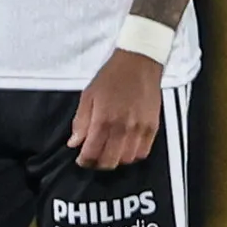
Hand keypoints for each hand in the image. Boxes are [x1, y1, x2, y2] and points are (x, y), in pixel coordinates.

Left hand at [68, 47, 167, 169]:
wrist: (139, 62)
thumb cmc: (111, 76)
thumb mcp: (89, 95)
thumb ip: (81, 121)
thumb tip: (74, 143)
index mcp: (103, 119)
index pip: (92, 153)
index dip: (84, 161)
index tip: (81, 159)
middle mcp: (122, 128)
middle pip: (109, 161)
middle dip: (98, 163)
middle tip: (94, 158)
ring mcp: (139, 129)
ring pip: (126, 159)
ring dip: (116, 160)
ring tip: (110, 152)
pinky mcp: (152, 127)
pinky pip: (143, 152)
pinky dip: (133, 155)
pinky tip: (126, 148)